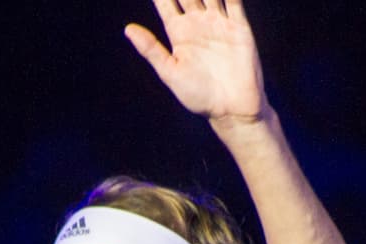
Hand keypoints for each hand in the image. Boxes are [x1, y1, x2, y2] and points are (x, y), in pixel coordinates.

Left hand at [124, 0, 266, 123]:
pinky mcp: (238, 27)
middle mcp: (198, 23)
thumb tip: (128, 29)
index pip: (166, 2)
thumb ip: (151, 49)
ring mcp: (219, 23)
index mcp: (178, 33)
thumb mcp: (170, 73)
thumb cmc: (198, 97)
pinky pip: (233, 0)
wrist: (232, 110)